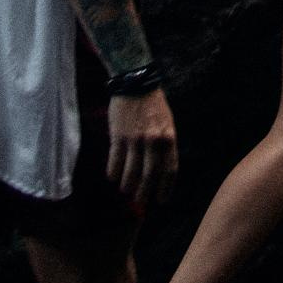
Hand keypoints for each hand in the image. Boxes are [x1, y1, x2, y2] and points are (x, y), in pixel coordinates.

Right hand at [107, 85, 177, 205]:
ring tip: (126, 190)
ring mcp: (135, 139)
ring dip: (127, 185)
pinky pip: (114, 161)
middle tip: (140, 201)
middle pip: (149, 176)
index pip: (169, 170)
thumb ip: (165, 145)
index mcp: (169, 138)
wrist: (135, 81)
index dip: (165, 188)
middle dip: (144, 192)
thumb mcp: (167, 123)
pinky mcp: (118, 135)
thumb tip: (161, 170)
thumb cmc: (154, 105)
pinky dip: (113, 172)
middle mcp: (153, 141)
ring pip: (131, 172)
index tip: (161, 200)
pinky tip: (113, 177)